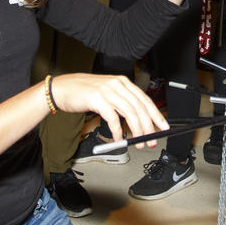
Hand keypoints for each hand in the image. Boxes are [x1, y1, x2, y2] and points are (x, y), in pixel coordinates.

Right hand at [46, 74, 169, 147]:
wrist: (62, 88)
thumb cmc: (84, 93)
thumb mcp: (107, 93)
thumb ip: (122, 102)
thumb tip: (139, 121)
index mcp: (122, 82)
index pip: (145, 99)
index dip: (156, 115)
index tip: (163, 127)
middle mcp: (117, 84)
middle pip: (139, 108)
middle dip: (148, 127)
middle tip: (152, 140)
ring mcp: (107, 91)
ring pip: (129, 113)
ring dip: (136, 131)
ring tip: (138, 142)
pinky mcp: (97, 99)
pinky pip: (113, 118)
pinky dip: (118, 131)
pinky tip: (120, 139)